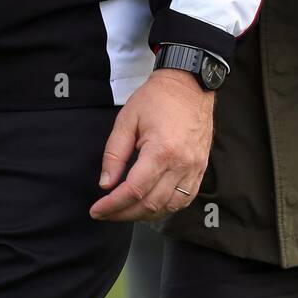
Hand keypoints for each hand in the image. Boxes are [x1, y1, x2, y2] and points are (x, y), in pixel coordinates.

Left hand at [89, 70, 213, 221]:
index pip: (134, 190)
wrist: (189, 84)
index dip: (113, 205)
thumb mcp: (127, 120)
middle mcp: (181, 163)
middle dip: (124, 213)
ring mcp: (194, 168)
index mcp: (161, 150)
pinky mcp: (201, 168)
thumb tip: (106, 183)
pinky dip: (167, 207)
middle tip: (107, 212)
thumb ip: (114, 153)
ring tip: (127, 209)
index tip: (97, 210)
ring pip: (169, 207)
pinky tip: (152, 204)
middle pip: (150, 204)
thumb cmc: (157, 98)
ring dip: (145, 214)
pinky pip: (186, 198)